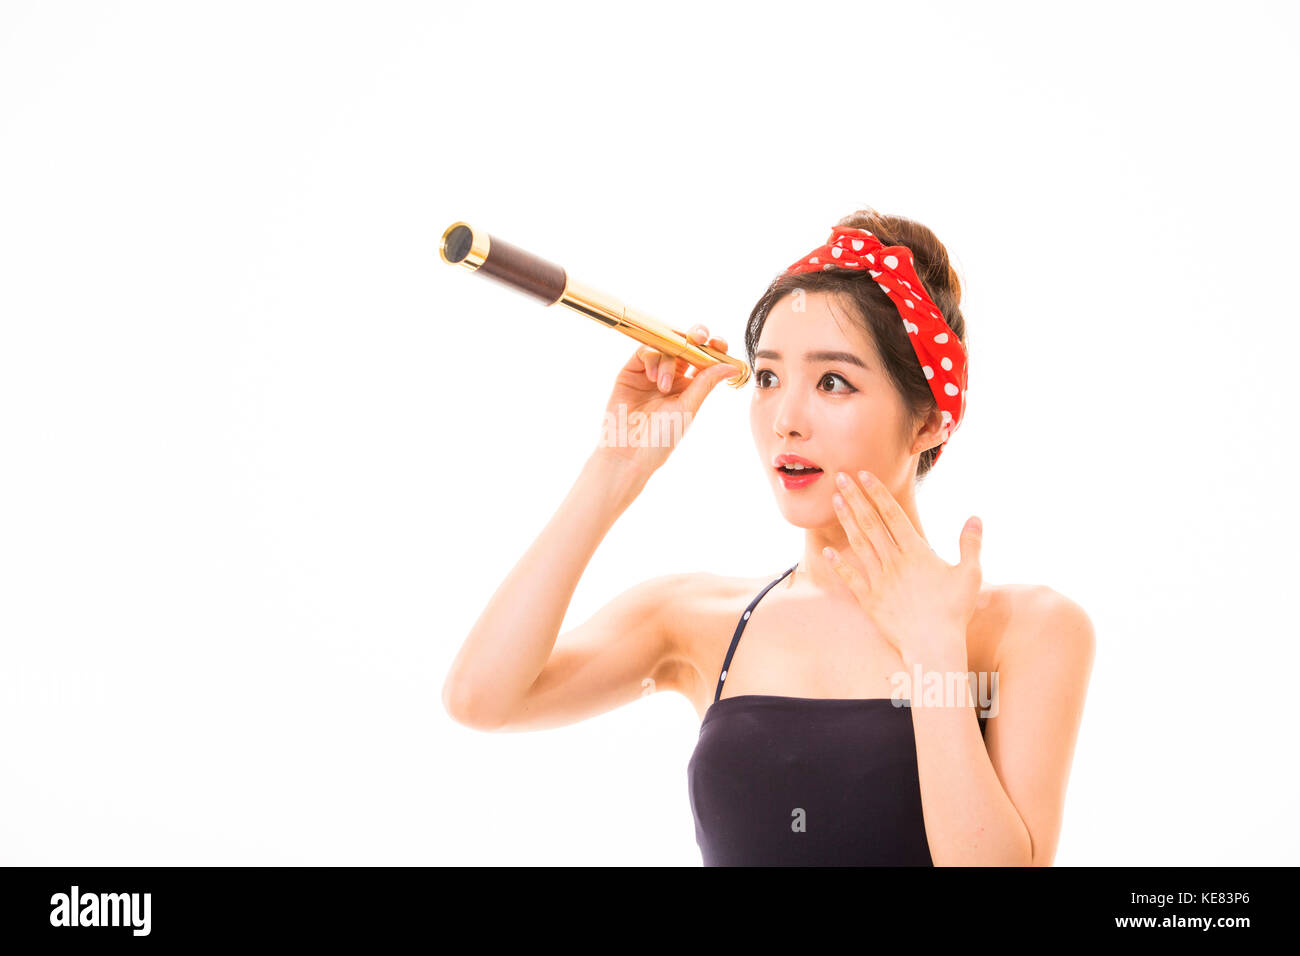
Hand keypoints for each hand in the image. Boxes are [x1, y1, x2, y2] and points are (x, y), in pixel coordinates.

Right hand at [594, 324, 736, 474]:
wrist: (628, 452)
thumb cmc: (660, 438)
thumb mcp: (688, 409)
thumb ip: (706, 383)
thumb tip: (732, 365)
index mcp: (690, 386)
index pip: (705, 358)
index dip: (714, 346)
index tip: (718, 343)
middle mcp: (672, 376)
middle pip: (686, 344)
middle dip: (695, 337)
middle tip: (699, 337)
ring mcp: (651, 372)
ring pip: (666, 347)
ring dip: (669, 361)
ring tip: (663, 386)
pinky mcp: (631, 371)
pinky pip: (644, 351)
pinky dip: (652, 358)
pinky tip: (653, 377)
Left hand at [823, 470, 982, 666]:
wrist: (934, 646)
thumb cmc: (954, 611)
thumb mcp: (970, 575)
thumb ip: (971, 544)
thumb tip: (975, 517)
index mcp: (916, 552)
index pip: (892, 514)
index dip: (877, 493)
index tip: (864, 474)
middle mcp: (894, 562)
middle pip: (871, 523)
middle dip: (855, 497)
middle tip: (840, 477)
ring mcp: (879, 581)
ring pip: (859, 544)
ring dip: (846, 521)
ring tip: (835, 501)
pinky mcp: (869, 601)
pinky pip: (850, 578)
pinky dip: (838, 564)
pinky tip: (827, 550)